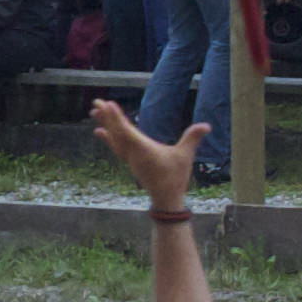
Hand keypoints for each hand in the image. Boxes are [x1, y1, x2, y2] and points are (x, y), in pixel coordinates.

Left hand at [88, 104, 207, 204]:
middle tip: (96, 102)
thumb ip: (193, 138)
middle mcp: (132, 153)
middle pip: (116, 131)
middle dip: (106, 116)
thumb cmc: (175, 177)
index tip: (108, 105)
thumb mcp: (185, 156)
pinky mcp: (129, 161)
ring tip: (94, 111)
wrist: (166, 198)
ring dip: (104, 123)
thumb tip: (206, 125)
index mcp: (143, 149)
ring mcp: (129, 157)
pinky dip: (107, 137)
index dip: (117, 118)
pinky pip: (115, 146)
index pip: (127, 130)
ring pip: (114, 138)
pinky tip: (99, 131)